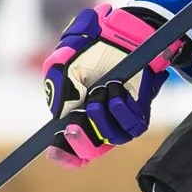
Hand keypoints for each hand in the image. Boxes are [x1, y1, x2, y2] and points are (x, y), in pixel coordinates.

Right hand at [42, 5, 178, 166]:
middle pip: (90, 152)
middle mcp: (98, 124)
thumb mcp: (64, 67)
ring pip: (111, 138)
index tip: (52, 150)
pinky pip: (131, 125)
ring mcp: (119, 120)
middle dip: (80, 139)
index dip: (63, 155)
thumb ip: (59, 90)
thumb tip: (61, 115)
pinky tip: (116, 88)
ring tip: (101, 88)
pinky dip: (120, 107)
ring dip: (101, 115)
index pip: (71, 149)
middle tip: (74, 123)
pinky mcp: (139, 112)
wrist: (118, 36)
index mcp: (77, 118)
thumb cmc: (89, 52)